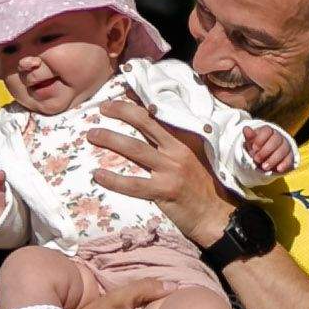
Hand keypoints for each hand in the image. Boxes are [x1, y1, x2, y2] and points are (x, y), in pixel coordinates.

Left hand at [87, 98, 228, 247]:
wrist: (216, 216)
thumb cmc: (204, 186)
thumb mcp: (196, 156)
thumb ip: (177, 141)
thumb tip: (153, 123)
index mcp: (186, 138)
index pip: (160, 113)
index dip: (139, 101)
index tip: (122, 92)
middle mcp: (178, 150)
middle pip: (145, 122)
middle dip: (121, 111)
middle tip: (102, 107)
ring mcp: (171, 170)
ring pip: (135, 149)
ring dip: (110, 139)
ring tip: (92, 135)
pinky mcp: (164, 191)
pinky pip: (134, 184)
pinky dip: (114, 180)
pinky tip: (97, 175)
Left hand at [243, 124, 294, 174]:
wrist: (264, 157)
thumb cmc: (256, 148)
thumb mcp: (251, 143)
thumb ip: (249, 137)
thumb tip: (245, 129)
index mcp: (268, 131)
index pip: (267, 131)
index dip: (260, 139)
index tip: (254, 148)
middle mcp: (278, 136)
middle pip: (276, 140)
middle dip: (266, 150)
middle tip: (257, 159)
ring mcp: (285, 146)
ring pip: (283, 150)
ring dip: (273, 159)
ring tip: (264, 167)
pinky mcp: (289, 156)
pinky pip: (289, 158)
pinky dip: (284, 164)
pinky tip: (278, 169)